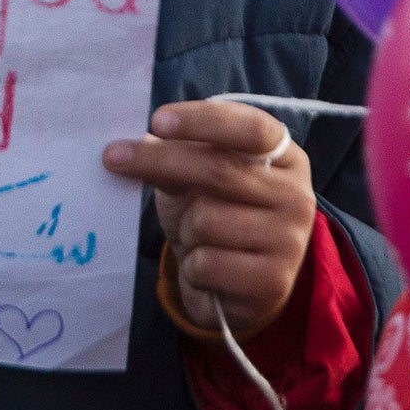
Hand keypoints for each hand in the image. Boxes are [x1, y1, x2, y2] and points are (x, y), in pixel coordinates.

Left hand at [103, 100, 316, 336]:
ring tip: (198, 239)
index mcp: (286, 158)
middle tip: (112, 156)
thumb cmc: (217, 217)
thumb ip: (177, 156)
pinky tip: (206, 269)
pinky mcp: (273, 282)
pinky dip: (193, 266)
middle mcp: (297, 195)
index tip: (157, 120)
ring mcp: (290, 240)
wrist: (235, 288)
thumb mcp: (197, 180)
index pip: (250, 128)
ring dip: (186, 230)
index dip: (203, 121)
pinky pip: (207, 263)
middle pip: (219, 169)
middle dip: (159, 161)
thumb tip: (130, 144)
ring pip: (207, 220)